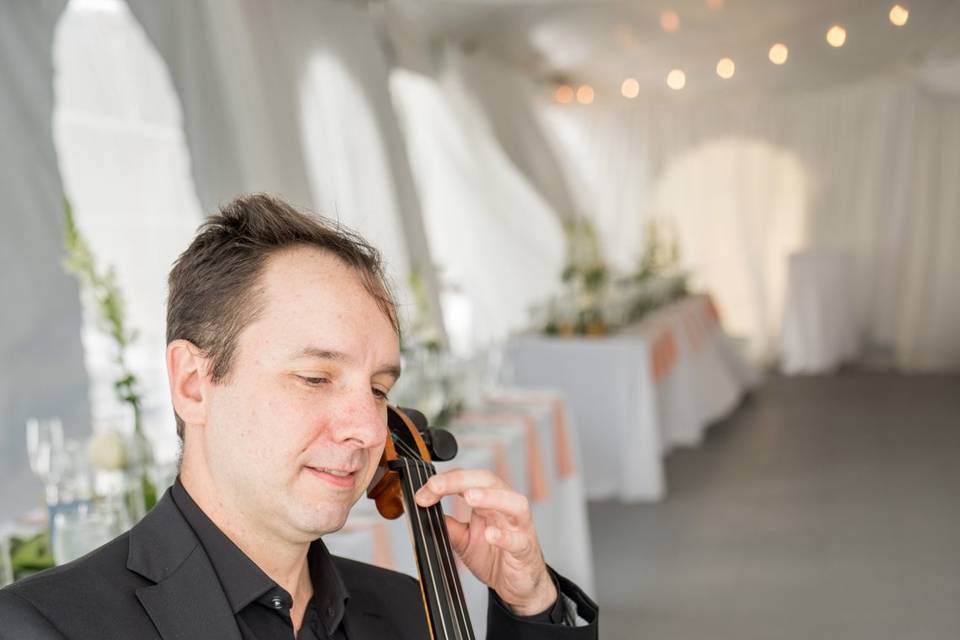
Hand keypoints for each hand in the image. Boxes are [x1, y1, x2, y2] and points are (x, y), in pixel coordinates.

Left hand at [414, 469, 557, 615]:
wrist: (518, 585)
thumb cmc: (495, 556)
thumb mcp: (465, 541)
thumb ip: (450, 526)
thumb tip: (427, 513)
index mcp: (490, 502)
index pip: (468, 480)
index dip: (445, 481)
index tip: (423, 493)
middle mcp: (506, 508)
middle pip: (489, 482)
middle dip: (461, 480)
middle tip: (436, 486)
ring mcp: (519, 528)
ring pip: (513, 503)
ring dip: (490, 497)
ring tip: (469, 497)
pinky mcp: (525, 550)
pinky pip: (519, 540)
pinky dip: (505, 536)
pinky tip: (490, 535)